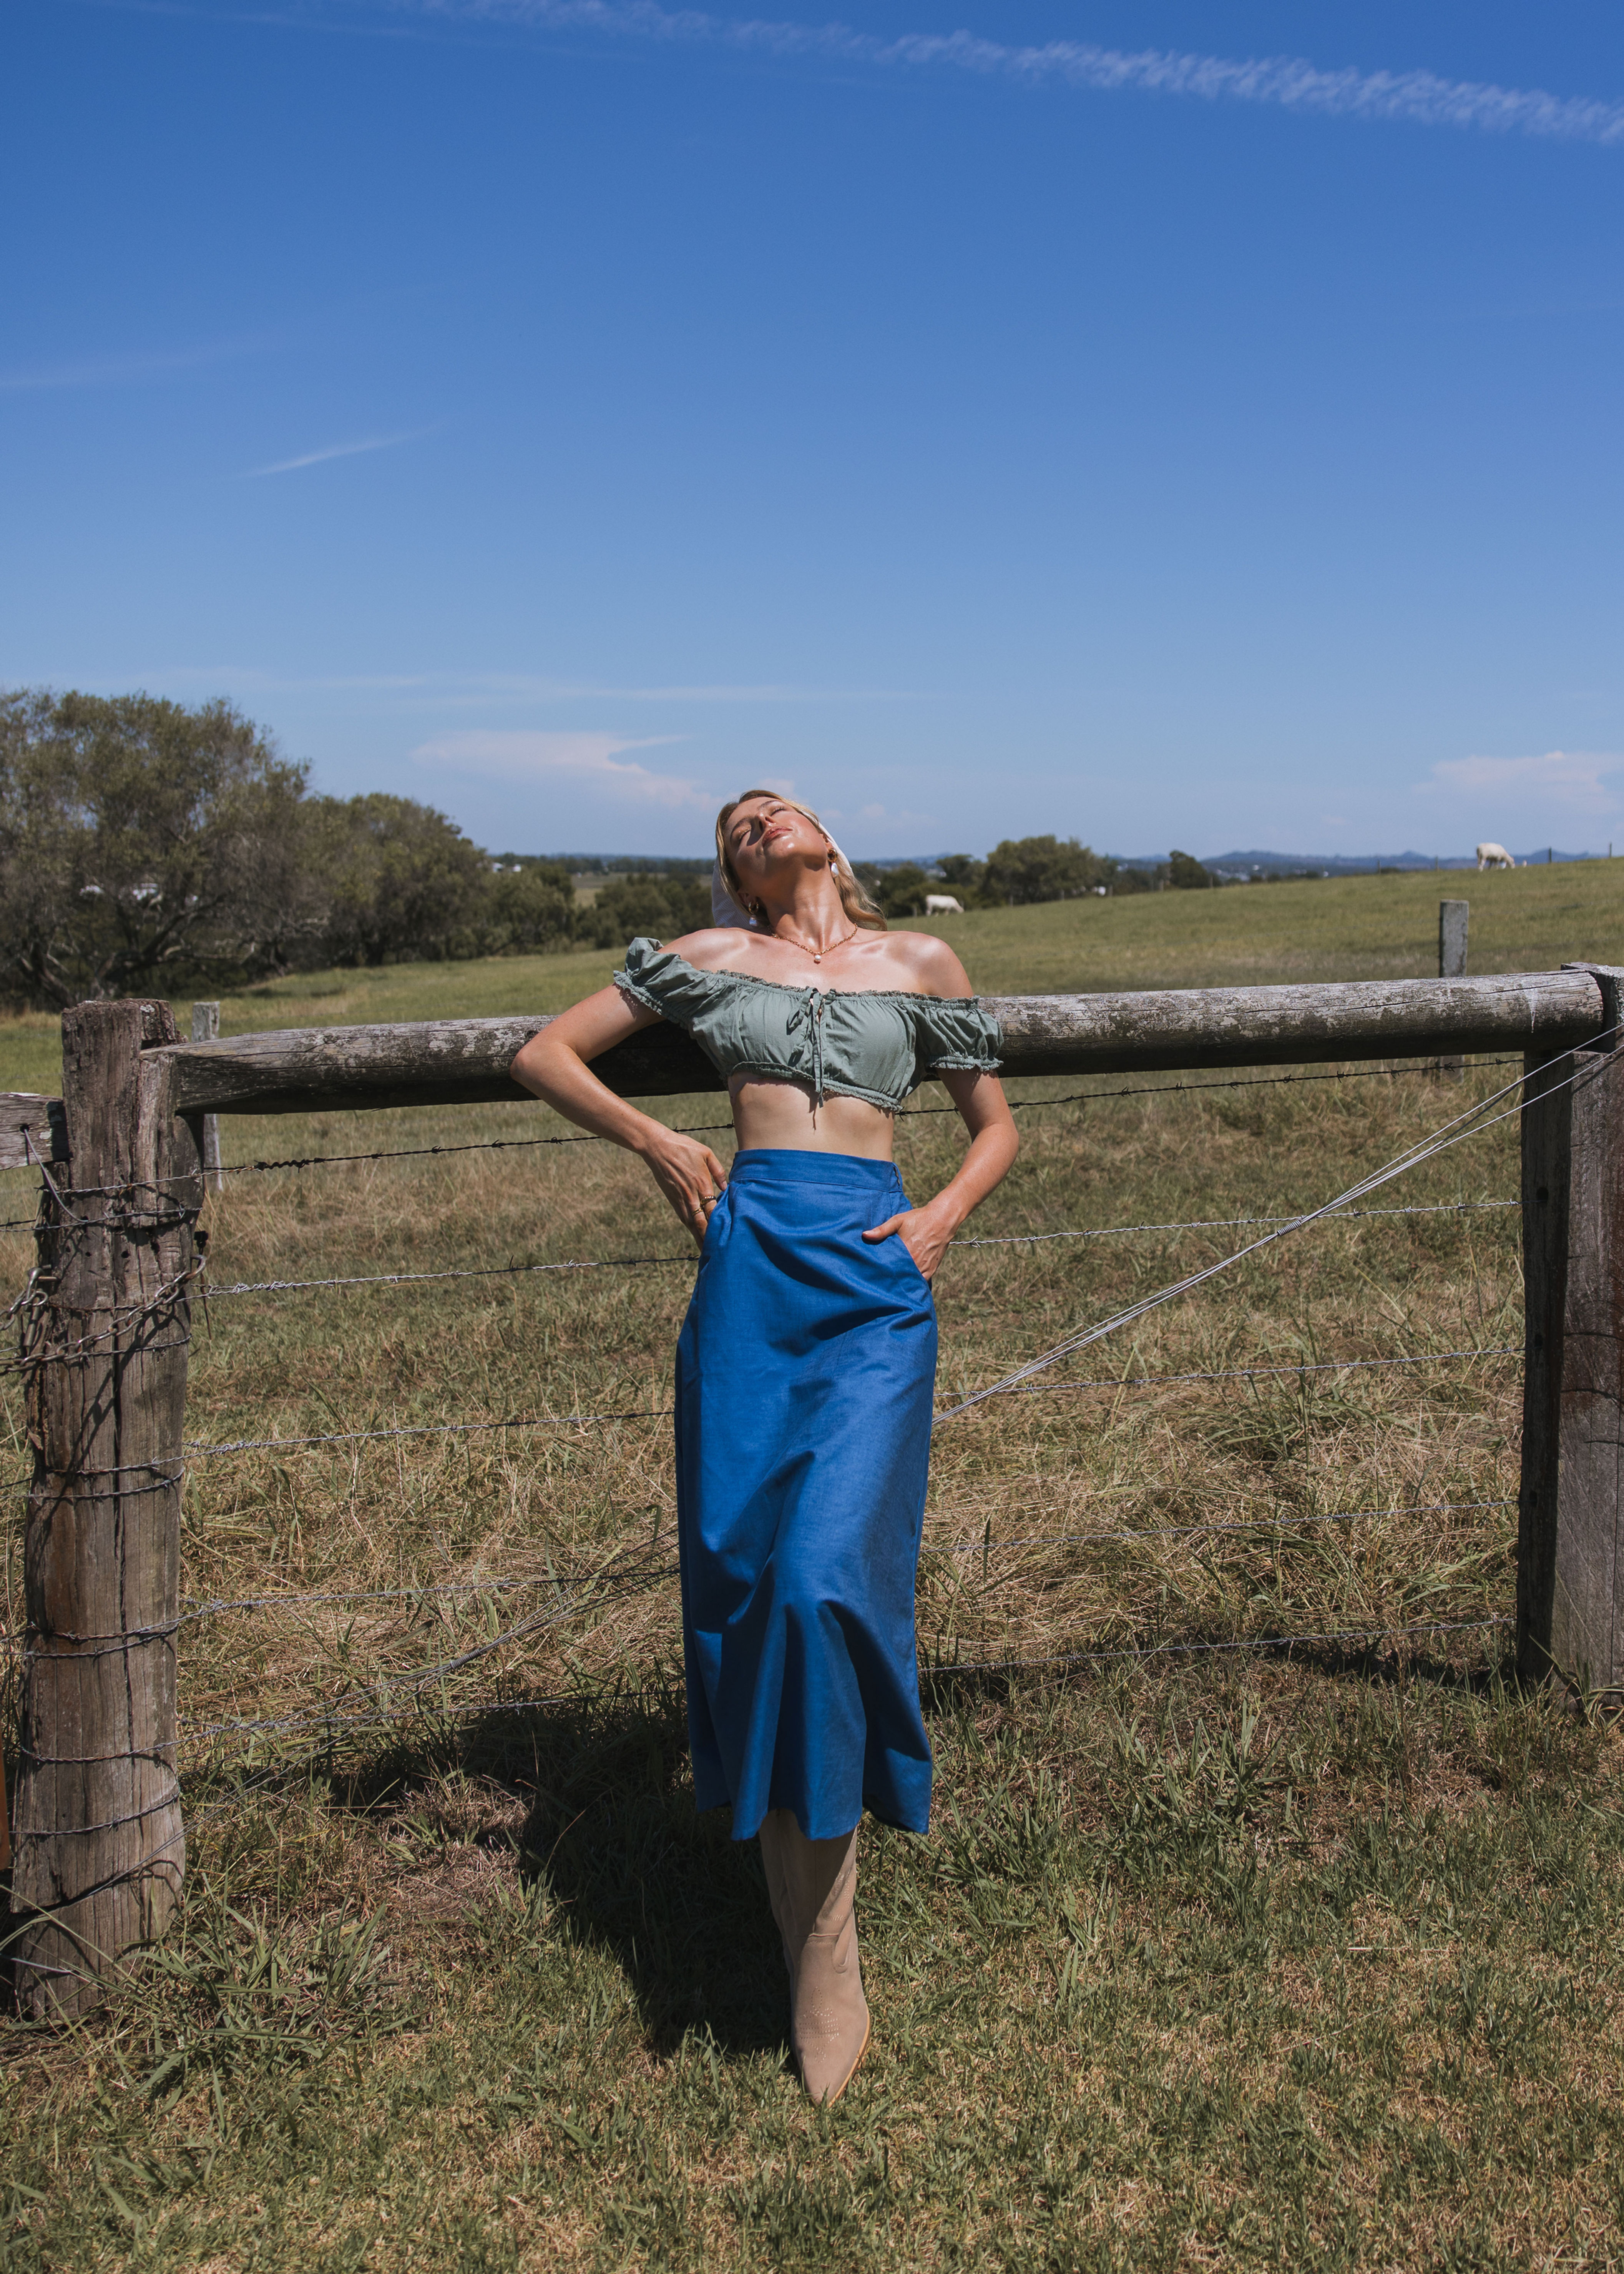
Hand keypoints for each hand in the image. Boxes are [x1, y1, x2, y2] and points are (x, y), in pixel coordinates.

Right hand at [642, 1130, 729, 1244]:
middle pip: (702, 1222)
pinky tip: (695, 1235)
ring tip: (707, 1250)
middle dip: (709, 1237)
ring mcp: (680, 1198)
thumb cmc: (684, 1147)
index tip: (729, 1234)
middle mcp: (691, 1194)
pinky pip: (683, 1217)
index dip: (720, 1223)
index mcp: (702, 1183)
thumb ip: (718, 1170)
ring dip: (699, 1237)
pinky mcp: (672, 1199)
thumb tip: (727, 1187)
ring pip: (691, 1223)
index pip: (713, 1209)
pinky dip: (690, 1228)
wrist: (657, 1147)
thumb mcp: (706, 1153)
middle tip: (718, 1250)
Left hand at [862, 1202, 953, 1280]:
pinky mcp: (932, 1269)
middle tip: (880, 1278)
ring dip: (902, 1281)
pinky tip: (906, 1281)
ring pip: (910, 1280)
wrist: (942, 1219)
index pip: (889, 1267)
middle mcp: (915, 1261)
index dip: (880, 1271)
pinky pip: (921, 1281)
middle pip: (898, 1276)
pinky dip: (914, 1282)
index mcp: (905, 1251)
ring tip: (892, 1282)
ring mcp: (924, 1267)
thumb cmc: (918, 1219)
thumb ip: (882, 1230)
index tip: (873, 1272)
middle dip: (890, 1277)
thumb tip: (865, 1235)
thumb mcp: (898, 1221)